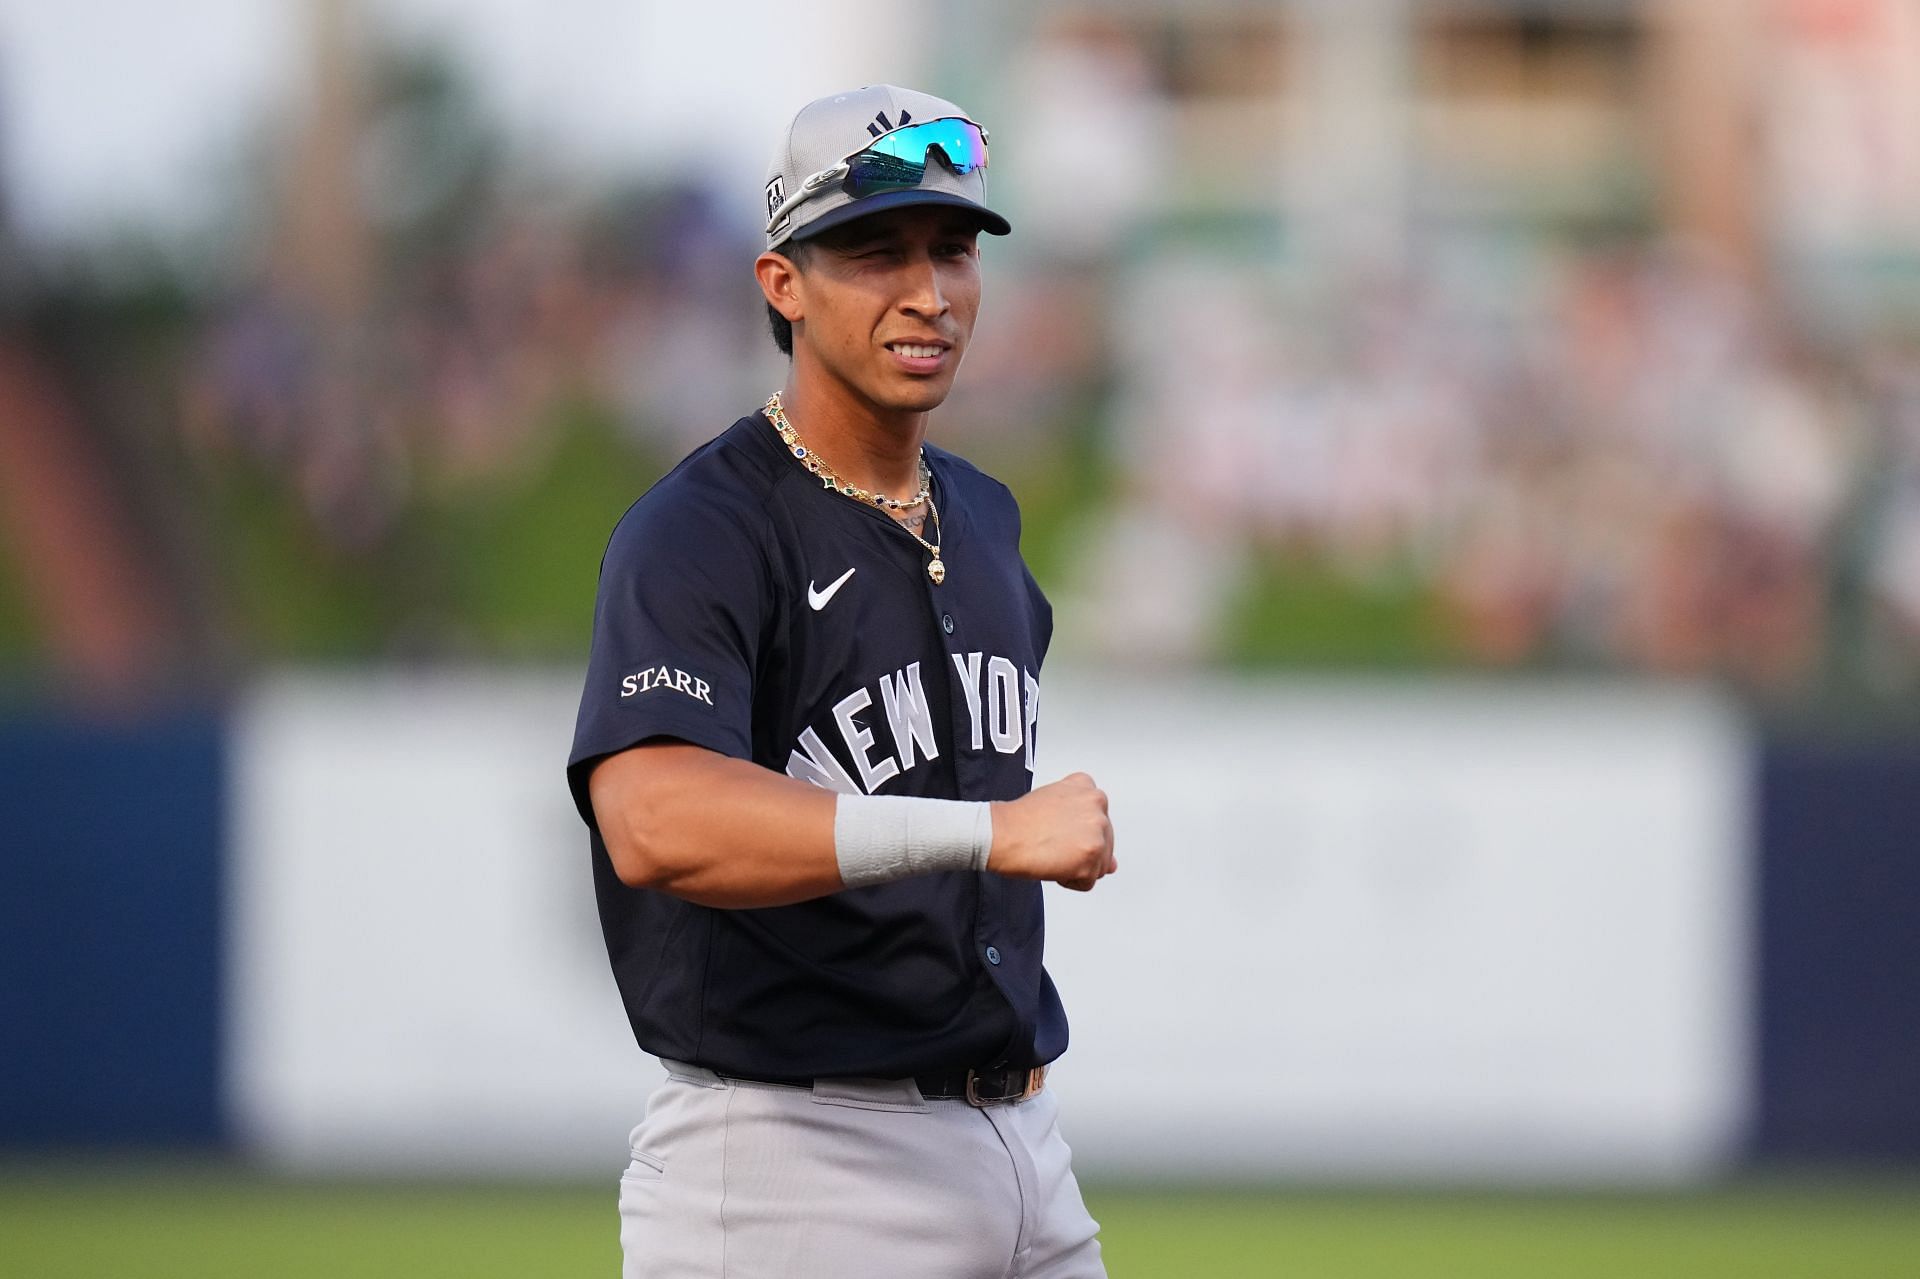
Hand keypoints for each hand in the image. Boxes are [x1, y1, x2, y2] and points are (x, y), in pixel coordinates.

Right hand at [989, 772, 1116, 891]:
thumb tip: (1112, 864)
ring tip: (1051, 852)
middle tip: (1051, 843)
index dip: (1076, 830)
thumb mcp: (1055, 809)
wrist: (1000, 834)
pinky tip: (1052, 864)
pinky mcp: (1091, 856)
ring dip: (1076, 867)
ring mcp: (1097, 831)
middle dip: (1079, 851)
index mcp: (1087, 787)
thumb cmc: (1018, 821)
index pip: (1097, 820)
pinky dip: (1070, 881)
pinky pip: (1088, 882)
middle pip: (1103, 844)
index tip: (1058, 830)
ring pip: (1099, 865)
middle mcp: (1097, 805)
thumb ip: (1087, 827)